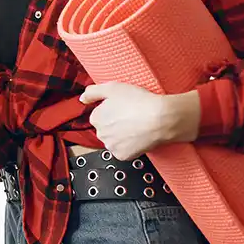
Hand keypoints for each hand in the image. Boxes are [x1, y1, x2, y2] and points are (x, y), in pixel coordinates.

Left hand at [80, 83, 201, 159]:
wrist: (161, 119)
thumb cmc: (138, 101)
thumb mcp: (112, 87)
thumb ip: (92, 92)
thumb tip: (82, 99)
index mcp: (95, 118)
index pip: (99, 115)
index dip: (112, 110)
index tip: (123, 108)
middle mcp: (100, 134)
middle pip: (106, 128)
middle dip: (115, 124)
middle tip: (131, 116)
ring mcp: (111, 146)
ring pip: (114, 140)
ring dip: (121, 135)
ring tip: (136, 126)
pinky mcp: (123, 156)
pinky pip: (123, 151)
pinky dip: (130, 145)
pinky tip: (138, 136)